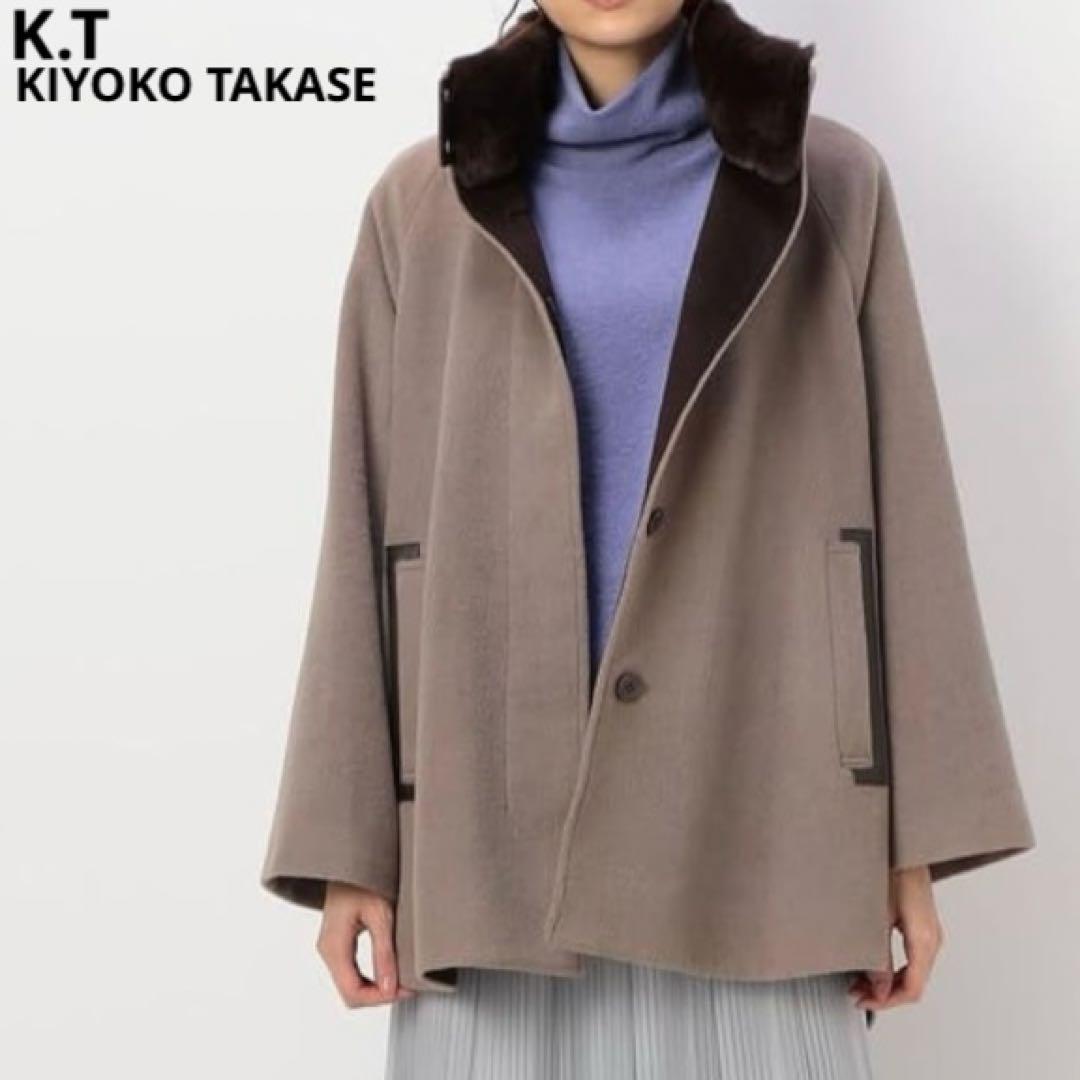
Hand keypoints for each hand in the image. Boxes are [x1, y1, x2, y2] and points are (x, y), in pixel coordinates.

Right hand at [317, 882, 416, 1006]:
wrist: (351, 859)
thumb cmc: (364, 879)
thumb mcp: (380, 913)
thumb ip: (384, 952)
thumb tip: (390, 988)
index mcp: (334, 946)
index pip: (352, 992)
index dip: (380, 999)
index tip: (405, 990)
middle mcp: (328, 950)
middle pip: (350, 993)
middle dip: (379, 995)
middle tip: (407, 986)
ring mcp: (331, 948)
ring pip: (351, 985)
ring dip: (376, 988)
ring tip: (402, 978)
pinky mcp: (338, 943)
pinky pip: (352, 972)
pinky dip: (371, 977)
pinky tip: (389, 969)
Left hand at [848, 865, 943, 1012]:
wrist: (900, 844)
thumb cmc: (890, 869)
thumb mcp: (876, 916)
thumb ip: (879, 956)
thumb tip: (878, 986)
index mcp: (924, 939)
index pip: (913, 988)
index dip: (886, 1002)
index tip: (863, 1001)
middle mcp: (933, 938)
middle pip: (915, 983)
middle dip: (885, 994)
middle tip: (857, 992)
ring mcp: (931, 931)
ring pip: (915, 971)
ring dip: (889, 981)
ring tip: (861, 980)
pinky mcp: (923, 924)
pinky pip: (914, 957)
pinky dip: (896, 967)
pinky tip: (876, 964)